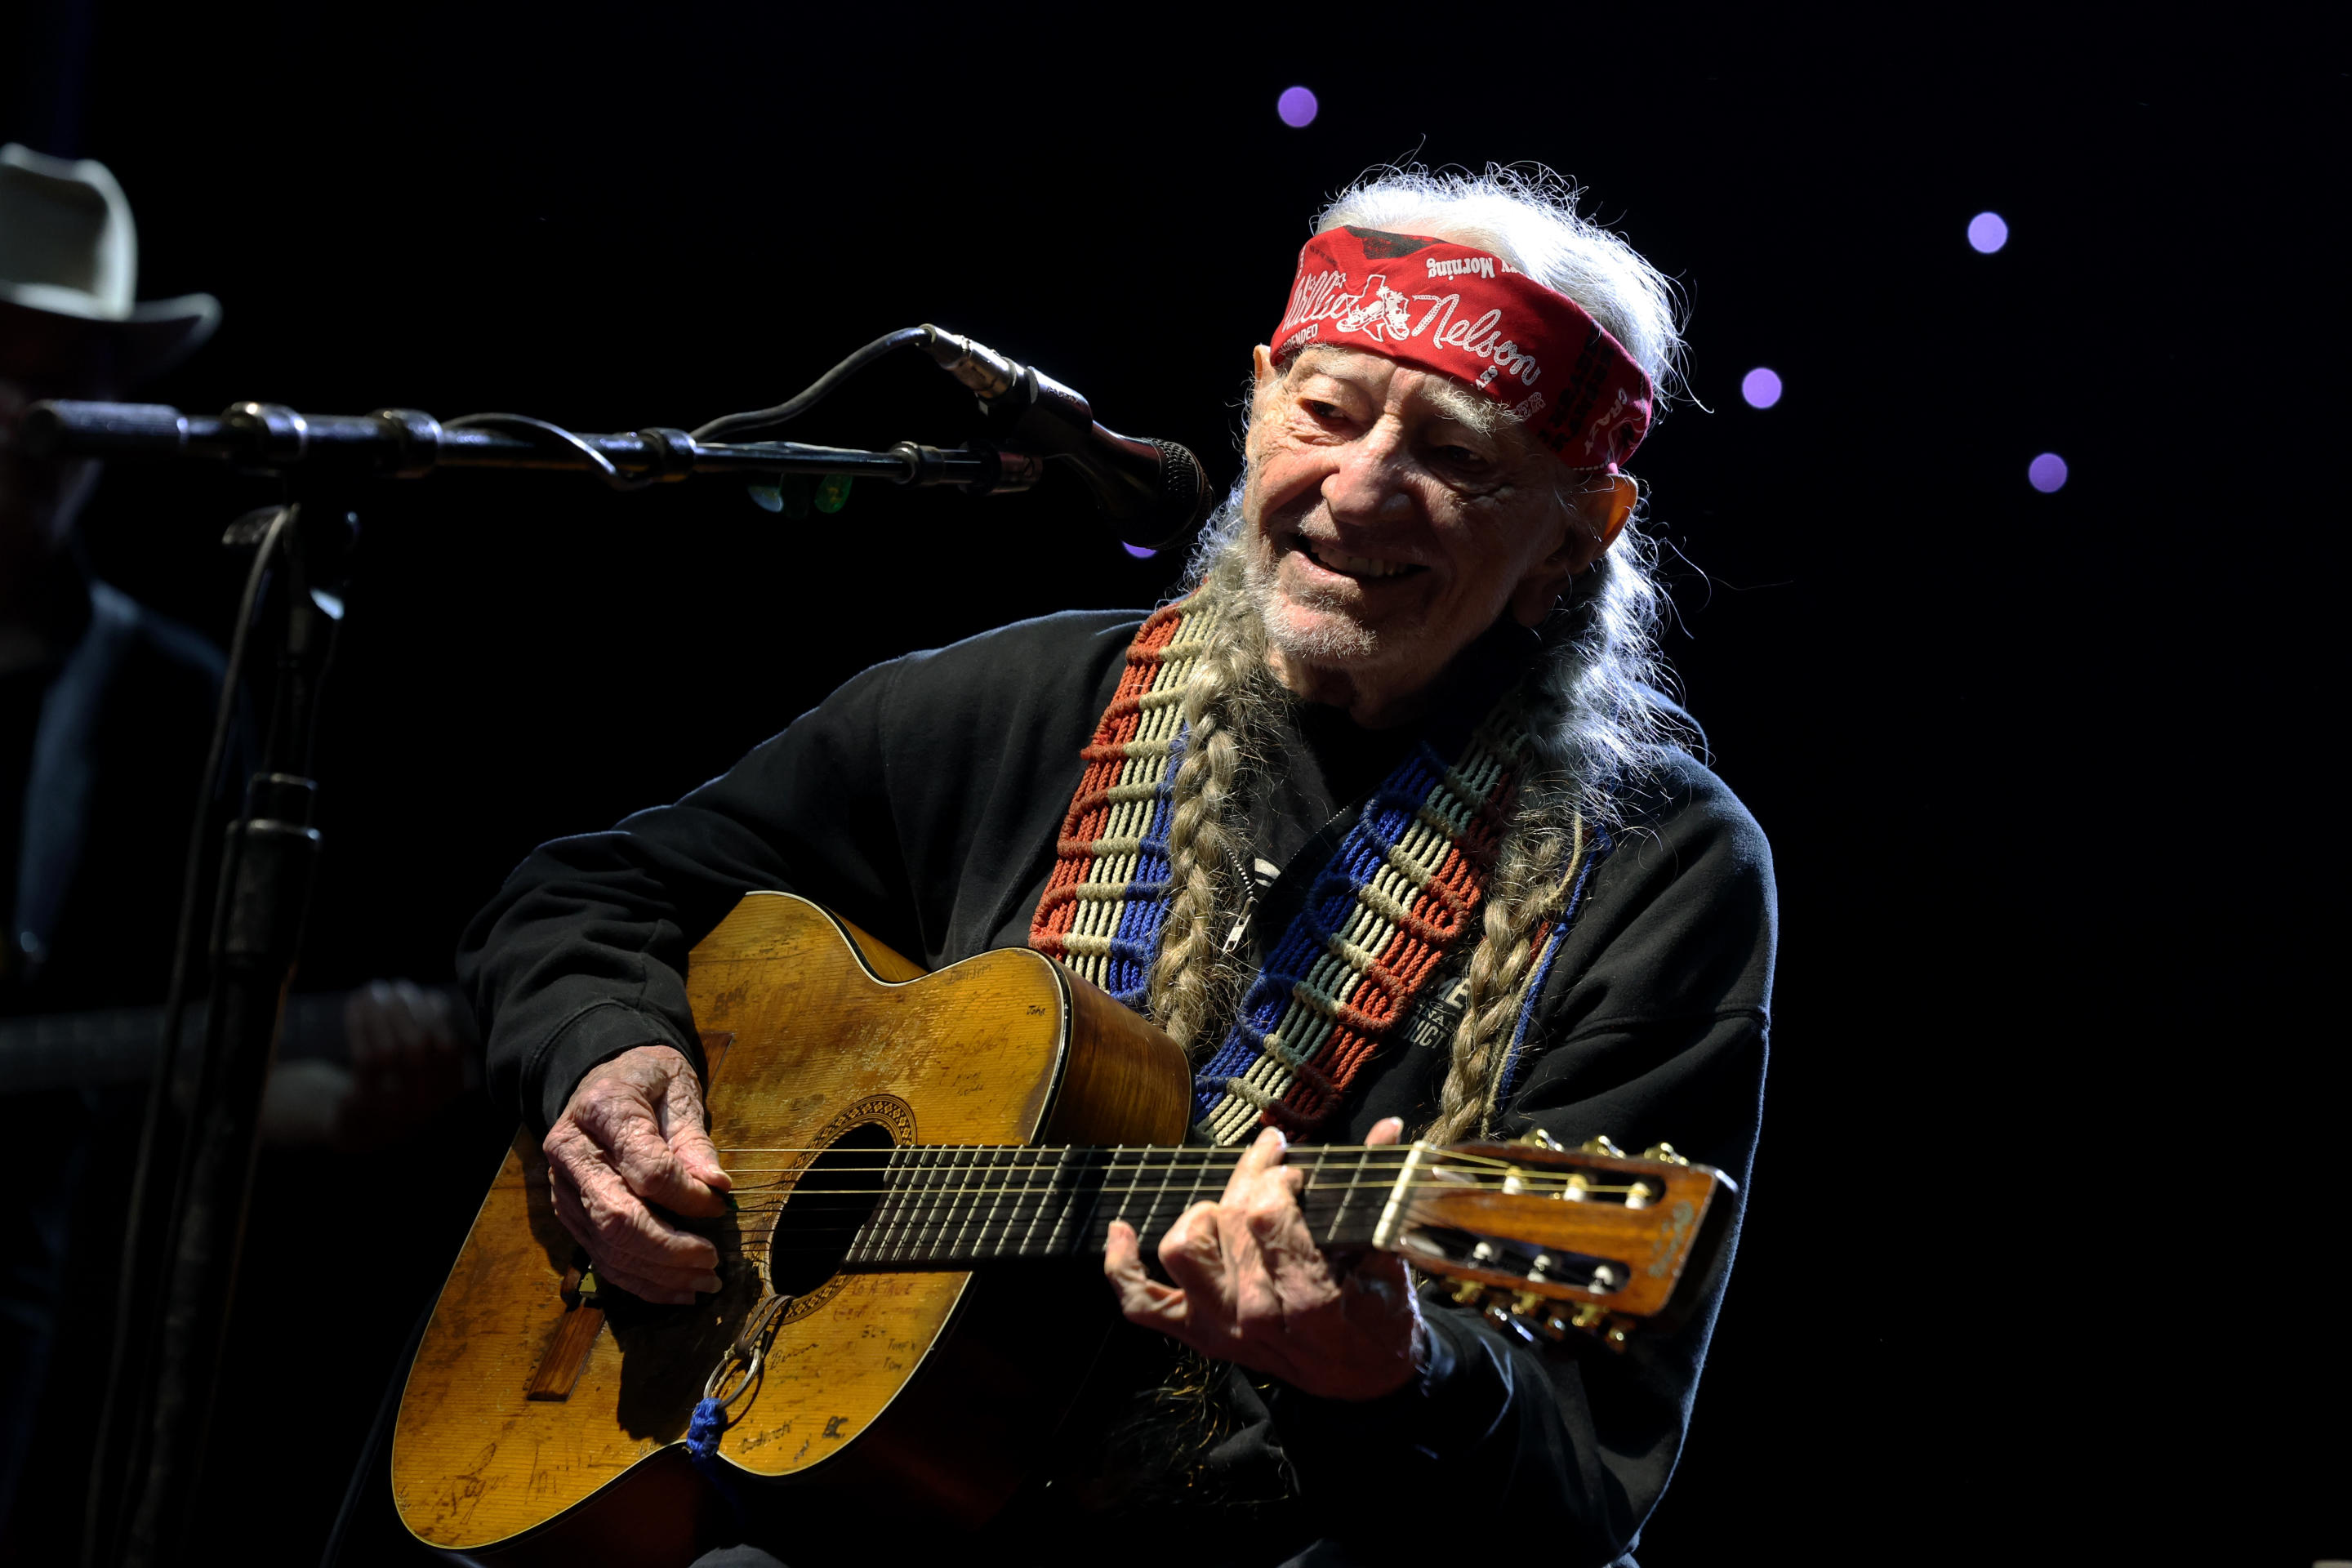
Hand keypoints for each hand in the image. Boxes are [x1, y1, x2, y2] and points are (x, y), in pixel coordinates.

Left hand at [338, 979, 472, 1147]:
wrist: (364, 1128)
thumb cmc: (401, 1084)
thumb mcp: (428, 1066)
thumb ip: (436, 1035)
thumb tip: (433, 1002)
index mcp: (449, 1091)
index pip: (448, 1047)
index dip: (436, 1017)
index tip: (424, 996)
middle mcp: (426, 1104)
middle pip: (418, 1047)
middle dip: (406, 1010)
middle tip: (395, 988)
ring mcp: (393, 1108)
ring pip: (388, 1051)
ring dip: (379, 1014)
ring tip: (374, 991)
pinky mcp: (362, 1105)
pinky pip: (362, 1058)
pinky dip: (359, 1026)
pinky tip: (356, 1006)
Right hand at [543, 1044, 731, 1303]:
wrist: (602, 1080)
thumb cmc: (646, 1082)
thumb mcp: (677, 1090)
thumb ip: (693, 1140)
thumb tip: (717, 1187)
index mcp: (601, 1110)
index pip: (646, 1168)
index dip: (686, 1195)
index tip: (721, 1203)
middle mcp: (571, 1153)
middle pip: (617, 1217)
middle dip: (670, 1249)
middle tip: (713, 1262)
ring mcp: (564, 1188)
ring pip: (607, 1246)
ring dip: (658, 1274)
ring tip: (703, 1283)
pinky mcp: (569, 1214)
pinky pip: (601, 1257)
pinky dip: (640, 1281)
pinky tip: (676, 1290)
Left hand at [1105, 1116, 1424, 1401]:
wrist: (1362, 1383)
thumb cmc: (1377, 1318)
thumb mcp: (1388, 1261)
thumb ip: (1380, 1194)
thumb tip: (1387, 1128)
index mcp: (1308, 1300)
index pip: (1268, 1216)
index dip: (1280, 1179)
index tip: (1299, 1173)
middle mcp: (1255, 1315)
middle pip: (1227, 1221)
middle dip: (1253, 1180)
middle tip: (1277, 1169)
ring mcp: (1219, 1327)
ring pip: (1179, 1249)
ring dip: (1202, 1215)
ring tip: (1234, 1205)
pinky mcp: (1197, 1335)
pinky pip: (1141, 1302)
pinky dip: (1120, 1266)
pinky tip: (1122, 1229)